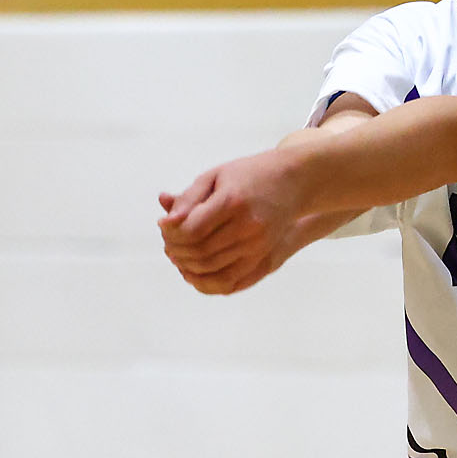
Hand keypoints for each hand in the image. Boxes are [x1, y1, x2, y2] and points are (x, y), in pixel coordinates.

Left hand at [158, 148, 306, 294]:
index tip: (162, 225)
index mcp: (233, 201)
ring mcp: (259, 246)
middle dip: (176, 250)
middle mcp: (248, 226)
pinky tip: (194, 271)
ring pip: (212, 269)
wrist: (293, 182)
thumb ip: (188, 198)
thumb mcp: (216, 175)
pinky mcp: (265, 259)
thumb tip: (166, 223)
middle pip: (200, 251)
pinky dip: (206, 281)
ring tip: (177, 256)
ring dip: (187, 266)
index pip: (192, 230)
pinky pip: (229, 282)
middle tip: (167, 243)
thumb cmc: (249, 175)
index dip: (171, 232)